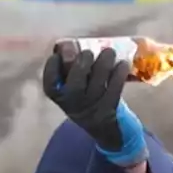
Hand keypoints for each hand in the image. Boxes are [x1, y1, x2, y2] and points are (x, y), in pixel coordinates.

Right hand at [43, 42, 147, 166]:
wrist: (103, 128)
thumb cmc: (84, 99)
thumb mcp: (71, 87)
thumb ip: (69, 69)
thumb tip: (69, 44)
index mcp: (58, 97)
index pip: (49, 82)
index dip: (53, 66)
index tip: (58, 54)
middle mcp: (72, 104)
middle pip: (75, 82)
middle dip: (83, 62)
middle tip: (89, 52)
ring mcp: (91, 108)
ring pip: (97, 83)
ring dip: (104, 63)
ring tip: (109, 52)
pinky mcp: (109, 110)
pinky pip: (114, 89)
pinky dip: (119, 74)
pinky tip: (122, 64)